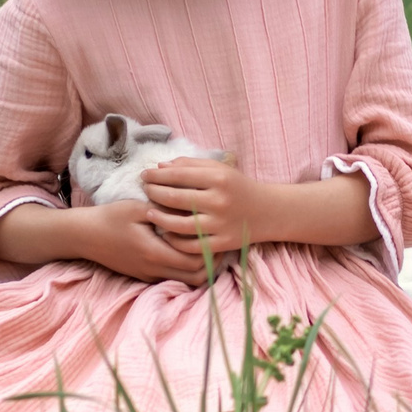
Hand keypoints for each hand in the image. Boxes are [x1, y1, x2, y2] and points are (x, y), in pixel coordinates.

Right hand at [79, 197, 218, 284]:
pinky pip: (173, 275)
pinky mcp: (145, 274)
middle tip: (220, 241)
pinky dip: (186, 266)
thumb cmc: (110, 218)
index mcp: (154, 253)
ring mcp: (149, 274)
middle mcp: (154, 269)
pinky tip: (189, 248)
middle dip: (213, 262)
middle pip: (196, 277)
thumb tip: (192, 206)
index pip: (195, 262)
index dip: (212, 251)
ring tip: (207, 244)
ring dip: (200, 266)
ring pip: (186, 280)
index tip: (219, 234)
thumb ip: (165, 210)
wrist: (83, 236)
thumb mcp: (138, 208)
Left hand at [138, 155, 267, 255]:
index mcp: (219, 179)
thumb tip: (161, 167)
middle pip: (175, 198)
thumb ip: (191, 165)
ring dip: (160, 218)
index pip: (178, 175)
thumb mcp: (220, 170)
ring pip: (179, 224)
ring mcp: (220, 224)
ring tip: (149, 211)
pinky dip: (175, 240)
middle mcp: (219, 201)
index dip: (157, 175)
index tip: (144, 174)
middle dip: (154, 193)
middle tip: (144, 190)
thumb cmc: (238, 187)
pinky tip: (166, 232)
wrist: (268, 211)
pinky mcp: (222, 243)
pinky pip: (191, 245)